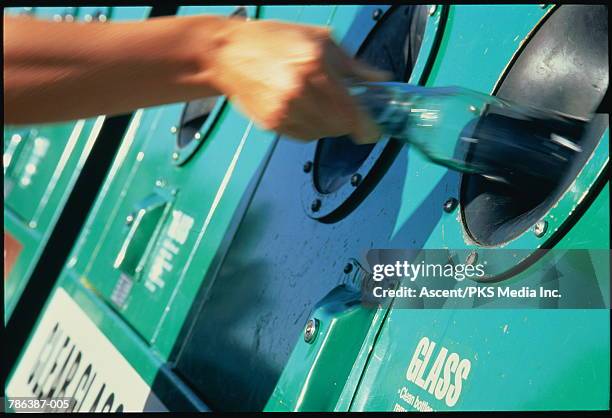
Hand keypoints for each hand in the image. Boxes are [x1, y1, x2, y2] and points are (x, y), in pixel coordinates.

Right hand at [208, 19, 389, 141]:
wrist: (229, 54)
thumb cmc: (271, 41)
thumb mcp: (319, 40)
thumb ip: (353, 65)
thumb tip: (379, 80)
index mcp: (314, 67)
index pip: (350, 112)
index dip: (366, 127)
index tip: (372, 132)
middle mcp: (298, 92)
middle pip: (339, 127)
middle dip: (347, 122)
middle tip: (344, 110)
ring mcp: (283, 111)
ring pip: (322, 134)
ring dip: (328, 124)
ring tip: (317, 103)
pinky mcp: (272, 123)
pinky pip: (303, 136)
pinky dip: (309, 127)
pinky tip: (301, 108)